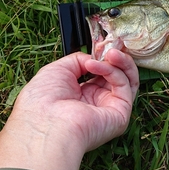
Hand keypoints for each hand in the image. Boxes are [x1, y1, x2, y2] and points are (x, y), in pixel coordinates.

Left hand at [0, 50, 138, 169]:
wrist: (44, 124)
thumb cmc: (41, 102)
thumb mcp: (57, 70)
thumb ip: (79, 60)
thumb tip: (94, 57)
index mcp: (79, 96)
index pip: (101, 73)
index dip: (103, 57)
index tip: (101, 45)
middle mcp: (96, 102)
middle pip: (117, 75)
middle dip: (115, 57)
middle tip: (110, 46)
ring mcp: (109, 108)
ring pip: (127, 79)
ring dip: (120, 61)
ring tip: (109, 52)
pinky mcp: (120, 114)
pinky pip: (125, 86)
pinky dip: (113, 71)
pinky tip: (95, 65)